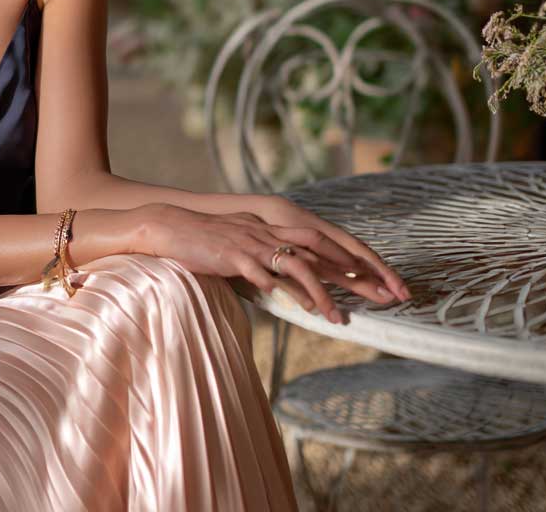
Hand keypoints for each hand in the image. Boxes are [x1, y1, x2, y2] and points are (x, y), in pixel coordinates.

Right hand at [142, 200, 407, 325]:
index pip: (317, 242)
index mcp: (269, 229)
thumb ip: (260, 259)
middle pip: (318, 252)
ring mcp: (251, 244)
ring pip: (295, 267)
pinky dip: (282, 289)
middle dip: (351, 274)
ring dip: (319, 293)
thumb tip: (277, 282)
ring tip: (336, 317)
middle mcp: (266, 234)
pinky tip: (297, 306)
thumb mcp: (237, 246)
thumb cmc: (200, 241)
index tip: (371, 278)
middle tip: (379, 295)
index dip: (345, 259)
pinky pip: (263, 274)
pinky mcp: (233, 256)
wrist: (167, 227)